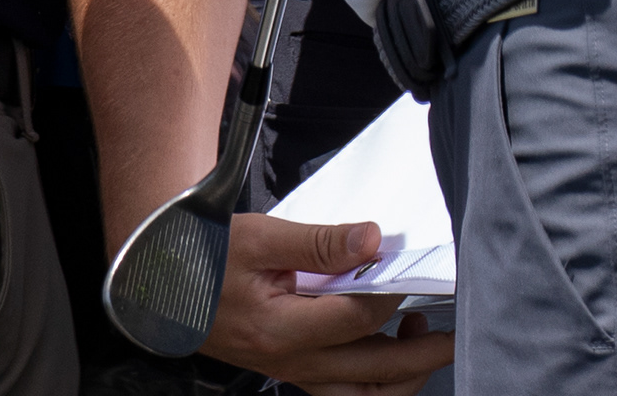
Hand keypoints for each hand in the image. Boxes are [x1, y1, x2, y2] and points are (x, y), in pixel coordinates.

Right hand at [196, 213, 451, 392]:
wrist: (161, 282)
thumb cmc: (205, 256)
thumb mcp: (259, 237)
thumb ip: (319, 241)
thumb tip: (371, 239)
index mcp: (281, 328)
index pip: (357, 317)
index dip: (390, 291)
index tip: (407, 264)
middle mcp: (290, 360)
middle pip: (374, 369)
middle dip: (423, 352)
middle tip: (454, 331)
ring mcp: (291, 371)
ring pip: (362, 395)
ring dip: (403, 377)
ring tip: (423, 341)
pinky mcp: (290, 370)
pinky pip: (343, 393)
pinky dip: (374, 384)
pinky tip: (387, 354)